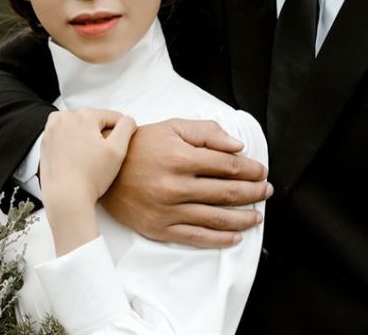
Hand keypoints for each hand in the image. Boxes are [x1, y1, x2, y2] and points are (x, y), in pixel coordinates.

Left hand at [39, 108, 136, 255]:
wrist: (65, 197)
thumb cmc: (91, 176)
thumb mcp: (118, 150)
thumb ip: (126, 127)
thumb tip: (127, 120)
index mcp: (84, 115)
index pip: (112, 117)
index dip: (120, 133)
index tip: (116, 149)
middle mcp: (64, 118)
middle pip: (93, 120)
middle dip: (100, 134)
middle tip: (101, 156)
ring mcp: (52, 130)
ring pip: (78, 127)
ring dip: (85, 137)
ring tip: (89, 157)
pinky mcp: (45, 143)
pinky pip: (64, 136)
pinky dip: (71, 143)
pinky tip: (76, 159)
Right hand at [99, 118, 271, 247]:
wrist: (101, 171)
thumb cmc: (138, 146)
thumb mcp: (171, 127)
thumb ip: (206, 132)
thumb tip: (237, 147)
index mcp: (180, 157)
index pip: (228, 166)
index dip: (251, 170)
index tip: (261, 171)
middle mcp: (176, 185)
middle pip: (227, 192)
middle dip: (253, 192)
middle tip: (266, 191)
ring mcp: (168, 210)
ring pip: (217, 218)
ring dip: (244, 218)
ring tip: (258, 215)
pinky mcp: (160, 228)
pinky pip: (197, 237)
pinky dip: (220, 239)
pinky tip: (235, 236)